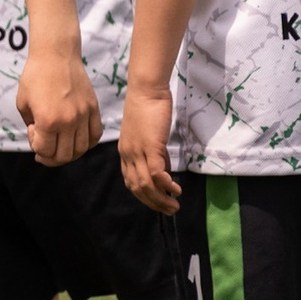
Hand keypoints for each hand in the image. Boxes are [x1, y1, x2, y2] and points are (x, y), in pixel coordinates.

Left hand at [15, 49, 100, 167]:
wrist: (55, 55)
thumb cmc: (35, 76)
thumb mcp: (22, 103)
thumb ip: (31, 125)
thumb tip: (40, 139)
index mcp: (48, 120)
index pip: (44, 151)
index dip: (35, 147)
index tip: (33, 131)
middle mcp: (68, 121)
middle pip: (64, 156)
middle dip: (51, 158)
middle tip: (44, 149)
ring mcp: (83, 115)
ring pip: (81, 149)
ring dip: (68, 153)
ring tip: (59, 145)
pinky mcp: (93, 108)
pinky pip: (95, 135)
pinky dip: (86, 143)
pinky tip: (75, 139)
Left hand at [118, 84, 178, 213]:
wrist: (146, 89)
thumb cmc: (149, 108)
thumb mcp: (149, 135)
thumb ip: (155, 154)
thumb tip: (165, 171)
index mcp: (125, 153)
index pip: (131, 182)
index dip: (145, 196)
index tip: (159, 202)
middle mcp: (128, 155)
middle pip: (137, 188)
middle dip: (154, 203)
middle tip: (169, 210)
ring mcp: (138, 151)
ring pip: (146, 185)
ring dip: (161, 199)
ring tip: (174, 206)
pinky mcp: (150, 146)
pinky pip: (157, 173)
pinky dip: (166, 185)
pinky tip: (176, 189)